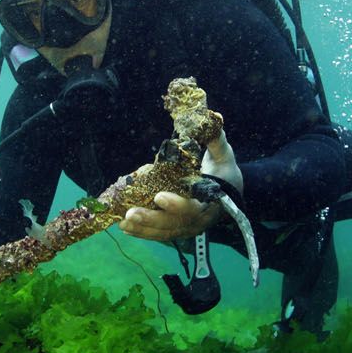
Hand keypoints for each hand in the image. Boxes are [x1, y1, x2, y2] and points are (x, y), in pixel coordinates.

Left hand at [119, 131, 243, 242]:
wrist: (229, 194)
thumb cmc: (225, 172)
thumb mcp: (224, 156)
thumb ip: (216, 141)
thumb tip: (214, 118)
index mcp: (210, 203)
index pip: (193, 208)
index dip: (176, 204)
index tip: (158, 196)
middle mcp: (198, 220)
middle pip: (174, 224)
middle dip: (151, 219)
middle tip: (130, 213)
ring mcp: (187, 228)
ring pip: (164, 232)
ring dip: (142, 229)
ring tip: (122, 223)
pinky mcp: (177, 229)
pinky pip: (159, 234)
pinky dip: (142, 232)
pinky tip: (125, 227)